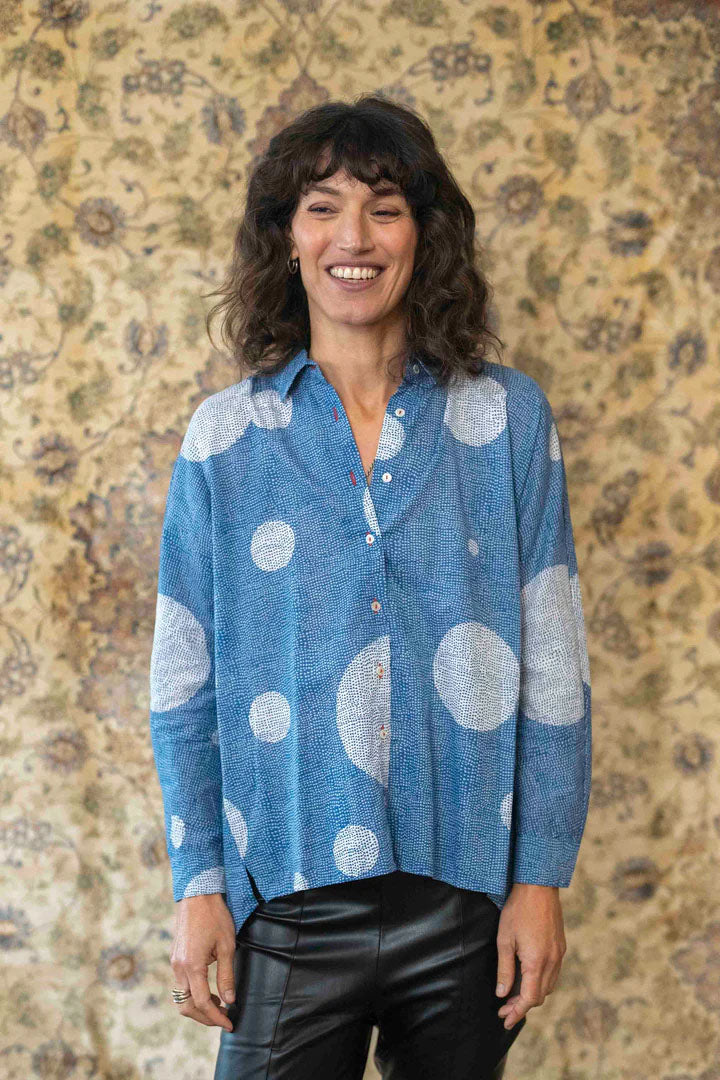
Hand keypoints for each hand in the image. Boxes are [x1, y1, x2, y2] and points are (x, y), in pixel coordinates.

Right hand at [170, 893, 237, 1032]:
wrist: (197, 895)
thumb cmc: (215, 917)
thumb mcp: (226, 946)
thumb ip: (227, 975)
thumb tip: (229, 1000)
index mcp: (192, 966)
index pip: (201, 1003)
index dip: (216, 1018)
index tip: (229, 1024)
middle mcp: (179, 967)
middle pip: (187, 1006)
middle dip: (205, 1018)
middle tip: (225, 1019)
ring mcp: (175, 963)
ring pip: (182, 998)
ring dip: (198, 1007)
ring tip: (219, 1006)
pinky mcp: (176, 958)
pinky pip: (182, 985)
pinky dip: (194, 995)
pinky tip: (210, 992)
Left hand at [495, 884, 566, 1029]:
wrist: (538, 886)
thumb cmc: (518, 911)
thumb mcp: (505, 940)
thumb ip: (504, 969)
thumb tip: (502, 993)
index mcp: (537, 962)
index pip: (529, 998)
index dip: (517, 1012)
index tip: (505, 1020)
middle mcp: (552, 961)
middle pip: (540, 995)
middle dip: (522, 1005)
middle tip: (504, 1008)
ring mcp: (559, 954)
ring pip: (548, 985)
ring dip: (532, 994)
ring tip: (512, 995)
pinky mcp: (561, 946)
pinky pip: (553, 972)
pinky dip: (540, 981)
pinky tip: (527, 977)